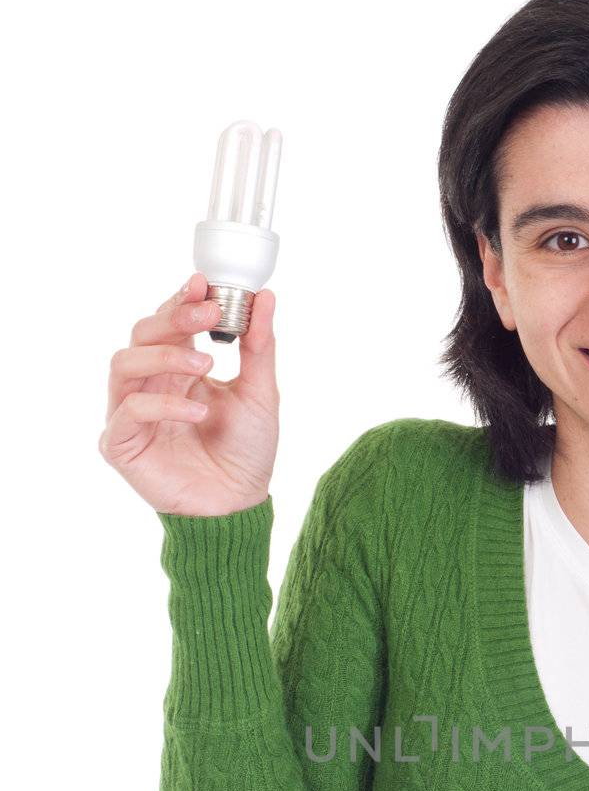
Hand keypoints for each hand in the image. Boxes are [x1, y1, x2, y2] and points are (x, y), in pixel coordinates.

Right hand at [99, 271, 278, 516]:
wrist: (240, 505)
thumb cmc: (247, 452)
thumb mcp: (261, 393)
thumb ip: (259, 347)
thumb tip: (265, 297)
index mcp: (177, 369)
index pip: (168, 324)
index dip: (181, 301)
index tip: (204, 284)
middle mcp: (150, 385)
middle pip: (141, 334)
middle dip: (173, 319)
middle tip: (208, 315)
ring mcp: (131, 414)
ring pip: (124, 363)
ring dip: (164, 356)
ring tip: (205, 364)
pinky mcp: (121, 445)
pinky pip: (129, 411)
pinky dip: (163, 405)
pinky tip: (198, 410)